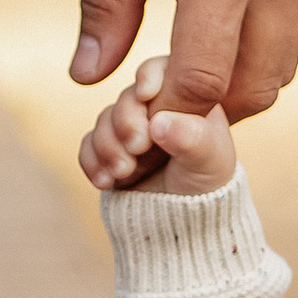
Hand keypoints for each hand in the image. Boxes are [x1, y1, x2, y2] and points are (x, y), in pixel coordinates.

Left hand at [70, 0, 297, 124]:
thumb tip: (87, 73)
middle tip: (156, 98)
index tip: (133, 111)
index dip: (168, 110)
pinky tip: (223, 21)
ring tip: (188, 62)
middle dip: (208, 109)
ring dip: (244, 77)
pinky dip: (269, 39)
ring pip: (290, 55)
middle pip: (259, 83)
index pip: (207, 77)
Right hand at [78, 54, 238, 197]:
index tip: (146, 95)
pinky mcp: (111, 150)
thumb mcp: (208, 163)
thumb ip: (191, 139)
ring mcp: (132, 128)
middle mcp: (158, 109)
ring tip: (124, 172)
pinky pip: (89, 145)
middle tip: (137, 148)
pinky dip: (92, 162)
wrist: (181, 226)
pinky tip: (104, 181)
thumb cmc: (205, 188)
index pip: (164, 70)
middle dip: (126, 122)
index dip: (150, 77)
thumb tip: (159, 121)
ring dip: (109, 146)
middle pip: (129, 97)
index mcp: (188, 98)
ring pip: (105, 120)